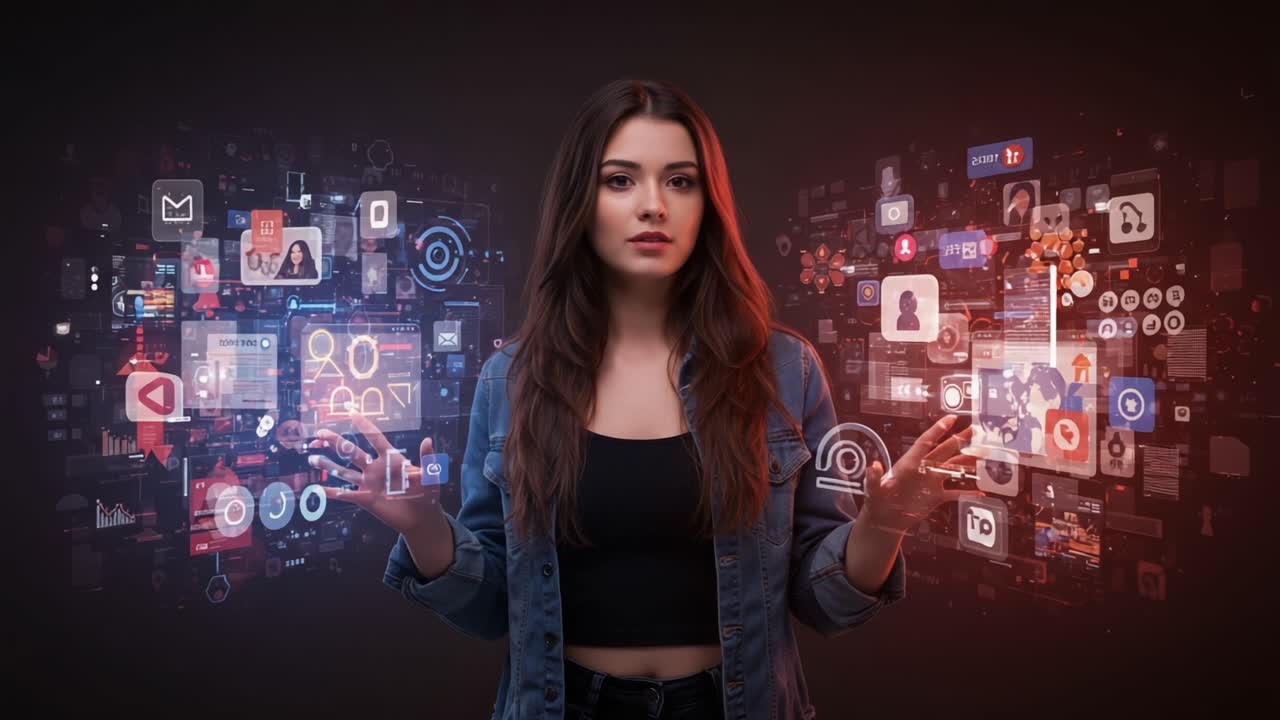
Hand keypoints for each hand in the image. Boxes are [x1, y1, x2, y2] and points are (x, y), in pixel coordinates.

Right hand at [306, 411, 441, 535]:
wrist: (422, 518)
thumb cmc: (428, 493)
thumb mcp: (430, 475)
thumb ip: (427, 458)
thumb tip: (428, 440)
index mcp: (391, 459)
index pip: (375, 438)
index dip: (364, 425)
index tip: (351, 411)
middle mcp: (376, 468)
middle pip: (352, 451)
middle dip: (336, 442)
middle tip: (320, 432)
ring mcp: (369, 483)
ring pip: (344, 471)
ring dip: (328, 465)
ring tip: (312, 457)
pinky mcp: (365, 499)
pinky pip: (345, 495)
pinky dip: (332, 493)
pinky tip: (318, 489)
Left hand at [861, 414, 979, 534]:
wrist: (884, 520)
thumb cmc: (876, 502)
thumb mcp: (872, 490)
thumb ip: (874, 478)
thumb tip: (874, 465)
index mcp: (909, 463)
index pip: (926, 441)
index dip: (938, 430)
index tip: (952, 418)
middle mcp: (923, 469)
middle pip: (944, 450)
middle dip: (960, 440)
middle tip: (975, 430)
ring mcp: (931, 482)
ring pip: (953, 468)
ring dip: (968, 462)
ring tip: (983, 455)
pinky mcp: (935, 497)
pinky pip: (954, 492)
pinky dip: (967, 492)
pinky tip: (980, 491)